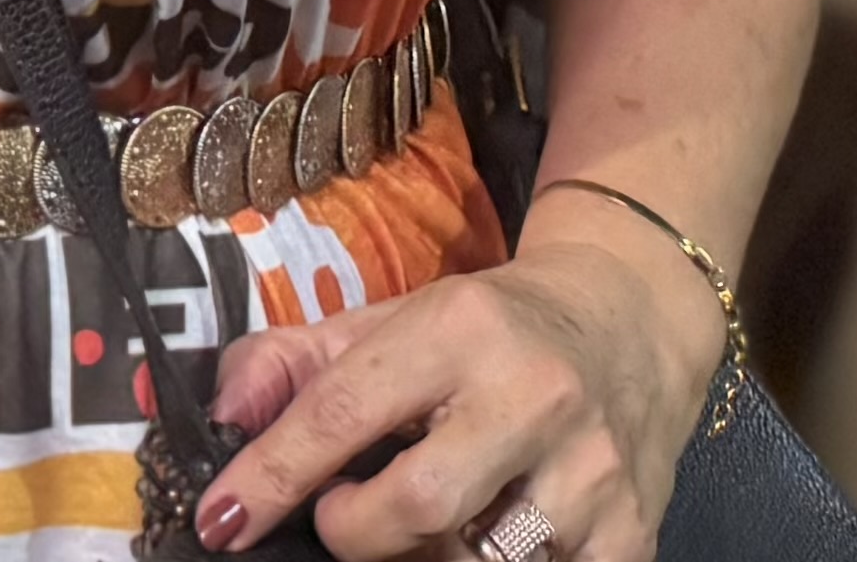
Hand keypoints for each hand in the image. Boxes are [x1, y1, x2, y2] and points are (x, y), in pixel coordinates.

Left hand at [194, 214, 723, 558]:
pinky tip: (497, 542)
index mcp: (459, 329)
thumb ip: (294, 362)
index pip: (344, 411)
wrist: (631, 319)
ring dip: (433, 558)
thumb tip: (224, 415)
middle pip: (417, 504)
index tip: (223, 520)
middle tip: (346, 516)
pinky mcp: (633, 526)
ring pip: (482, 561)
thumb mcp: (391, 321)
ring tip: (432, 525)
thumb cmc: (488, 330)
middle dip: (356, 530)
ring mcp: (591, 467)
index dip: (273, 475)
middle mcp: (532, 393)